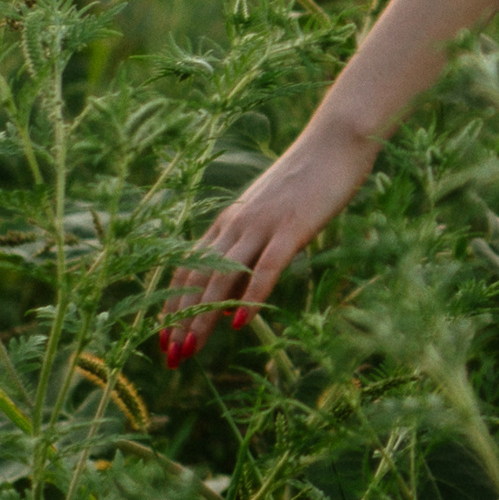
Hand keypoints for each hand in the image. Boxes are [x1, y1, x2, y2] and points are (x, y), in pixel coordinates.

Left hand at [160, 118, 375, 360]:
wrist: (334, 141)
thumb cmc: (308, 178)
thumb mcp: (271, 215)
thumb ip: (251, 249)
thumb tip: (234, 297)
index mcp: (229, 220)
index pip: (187, 269)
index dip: (172, 306)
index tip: (164, 339)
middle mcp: (237, 224)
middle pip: (198, 279)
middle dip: (180, 321)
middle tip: (171, 359)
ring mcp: (262, 225)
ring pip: (222, 278)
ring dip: (202, 317)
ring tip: (191, 350)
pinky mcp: (291, 228)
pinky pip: (266, 268)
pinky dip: (252, 297)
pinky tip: (241, 324)